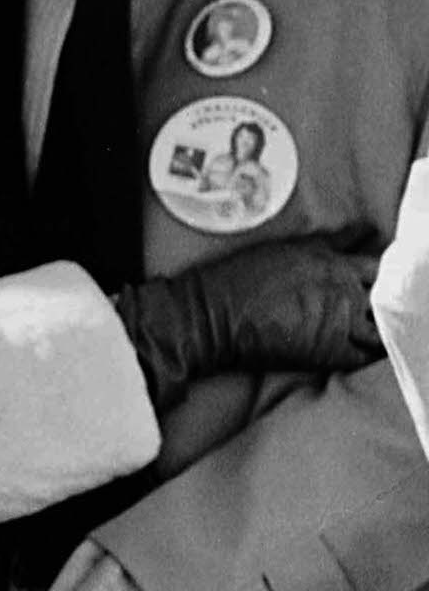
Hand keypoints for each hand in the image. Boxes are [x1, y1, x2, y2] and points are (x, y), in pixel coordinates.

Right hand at [119, 239, 382, 411]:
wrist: (208, 316)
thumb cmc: (232, 280)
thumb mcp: (278, 249)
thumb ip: (320, 246)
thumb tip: (358, 235)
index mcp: (322, 255)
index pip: (370, 257)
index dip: (371, 267)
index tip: (365, 274)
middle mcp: (337, 283)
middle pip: (382, 287)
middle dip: (378, 292)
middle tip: (362, 301)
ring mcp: (338, 317)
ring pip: (380, 323)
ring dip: (374, 324)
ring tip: (361, 327)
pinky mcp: (329, 349)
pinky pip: (365, 355)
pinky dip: (365, 353)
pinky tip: (354, 349)